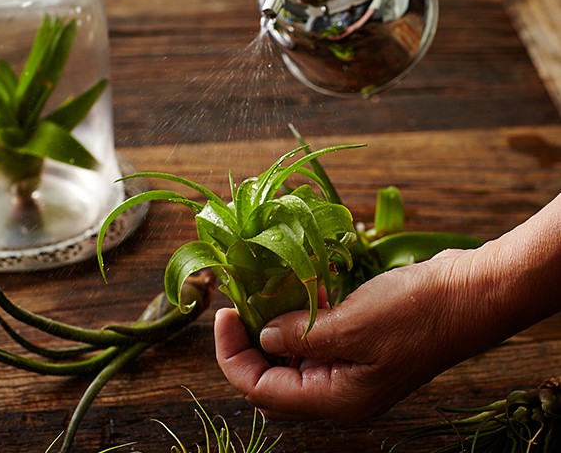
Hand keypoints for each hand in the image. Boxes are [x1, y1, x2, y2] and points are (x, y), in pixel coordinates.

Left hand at [215, 193, 560, 421]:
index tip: (225, 313)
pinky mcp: (358, 348)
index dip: (232, 354)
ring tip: (260, 296)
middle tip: (238, 304)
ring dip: (271, 331)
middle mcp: (339, 392)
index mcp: (335, 399)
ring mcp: (350, 371)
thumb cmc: (415, 312)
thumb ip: (299, 334)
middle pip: (271, 380)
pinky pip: (314, 343)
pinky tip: (294, 297)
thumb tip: (262, 333)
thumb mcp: (350, 323)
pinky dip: (297, 323)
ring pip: (291, 360)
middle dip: (247, 344)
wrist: (469, 294)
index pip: (261, 390)